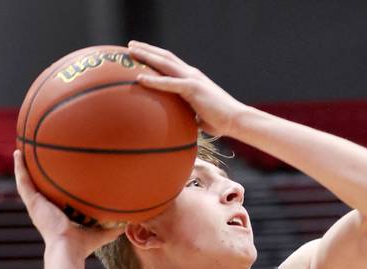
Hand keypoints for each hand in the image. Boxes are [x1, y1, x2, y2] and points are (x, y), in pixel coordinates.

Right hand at [14, 151, 122, 257]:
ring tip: (21, 151)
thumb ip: (113, 228)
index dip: (52, 190)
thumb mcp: (100, 233)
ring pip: (26, 183)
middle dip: (36, 176)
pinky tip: (18, 154)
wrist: (69, 248)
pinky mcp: (33, 202)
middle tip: (36, 160)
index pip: (53, 200)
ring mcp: (37, 206)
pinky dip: (20, 168)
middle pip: (38, 189)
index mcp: (56, 216)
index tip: (56, 178)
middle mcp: (44, 210)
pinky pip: (23, 181)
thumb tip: (128, 225)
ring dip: (23, 167)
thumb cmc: (83, 246)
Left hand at [128, 41, 248, 137]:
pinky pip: (169, 83)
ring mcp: (193, 79)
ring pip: (165, 63)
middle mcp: (192, 74)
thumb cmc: (220, 121)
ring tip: (131, 51)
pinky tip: (139, 78)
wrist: (236, 120)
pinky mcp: (193, 88)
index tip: (142, 52)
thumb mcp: (200, 115)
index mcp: (193, 79)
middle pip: (165, 57)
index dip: (157, 55)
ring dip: (147, 56)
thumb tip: (179, 125)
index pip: (172, 63)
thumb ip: (188, 114)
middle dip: (147, 49)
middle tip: (130, 45)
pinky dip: (154, 80)